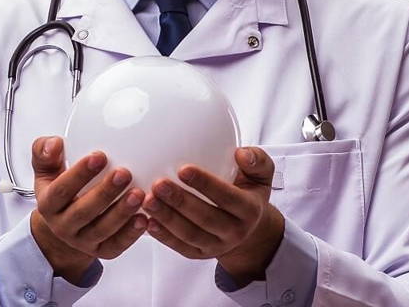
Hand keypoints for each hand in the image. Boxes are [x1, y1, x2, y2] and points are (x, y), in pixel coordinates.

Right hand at [29, 136, 147, 283]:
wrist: (64, 223)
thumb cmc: (60, 188)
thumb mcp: (47, 169)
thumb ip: (44, 152)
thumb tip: (54, 144)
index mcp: (48, 204)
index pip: (61, 190)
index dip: (79, 174)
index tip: (100, 156)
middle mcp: (63, 226)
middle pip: (83, 212)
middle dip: (105, 192)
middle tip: (124, 173)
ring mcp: (82, 241)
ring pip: (102, 230)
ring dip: (121, 213)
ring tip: (139, 194)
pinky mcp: (101, 251)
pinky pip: (116, 245)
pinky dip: (131, 234)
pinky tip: (144, 218)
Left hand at [142, 146, 285, 285]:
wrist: (250, 229)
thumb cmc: (248, 193)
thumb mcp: (261, 176)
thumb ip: (256, 161)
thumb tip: (240, 153)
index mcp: (249, 209)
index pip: (227, 197)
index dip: (206, 184)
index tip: (183, 169)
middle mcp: (235, 231)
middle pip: (205, 218)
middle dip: (180, 201)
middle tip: (158, 184)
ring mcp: (216, 245)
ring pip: (190, 234)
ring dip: (167, 218)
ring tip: (148, 200)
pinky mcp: (200, 255)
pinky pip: (180, 247)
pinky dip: (163, 236)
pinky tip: (147, 221)